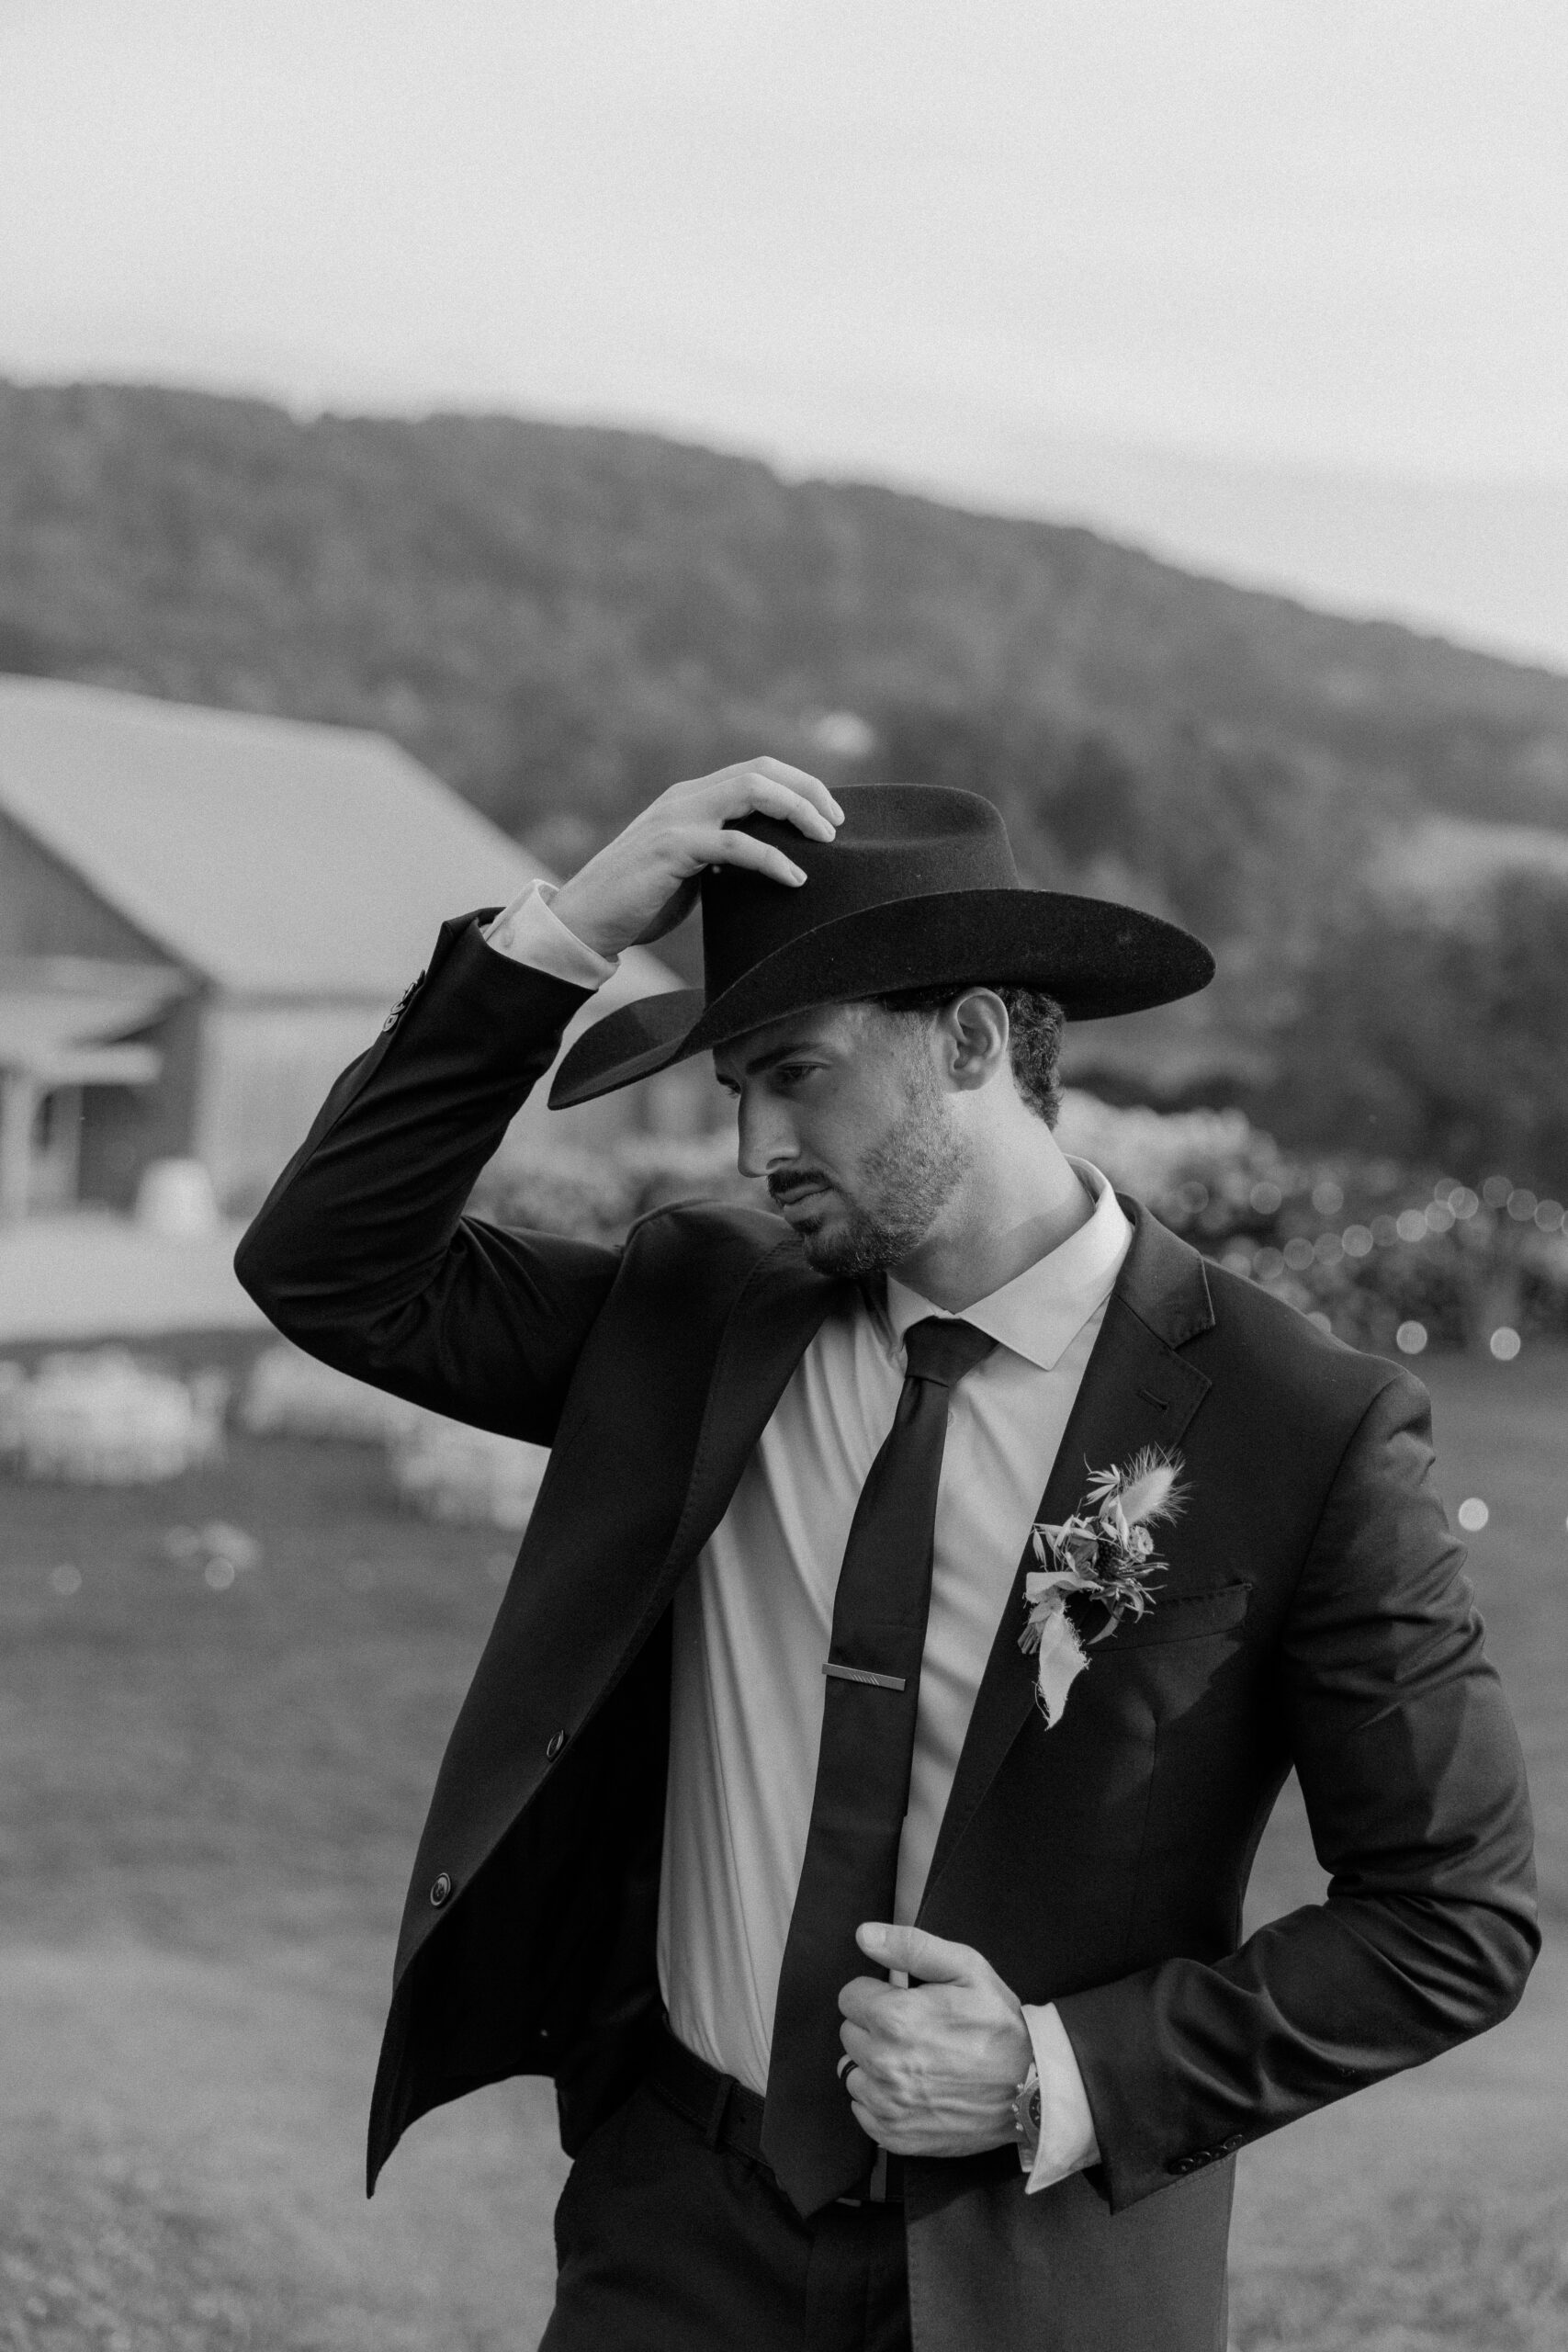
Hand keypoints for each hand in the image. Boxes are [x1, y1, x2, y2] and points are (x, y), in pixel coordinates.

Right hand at [548, 758, 843, 957]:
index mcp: (691, 798)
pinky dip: (772, 859)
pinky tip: (795, 878)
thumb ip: (720, 857)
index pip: (755, 771)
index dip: (797, 785)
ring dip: (797, 811)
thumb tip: (766, 866)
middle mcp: (686, 798)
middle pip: (761, 771)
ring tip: (826, 842)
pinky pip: (736, 845)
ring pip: (752, 792)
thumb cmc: (639, 902)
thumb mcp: (688, 870)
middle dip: (807, 792)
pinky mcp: (673, 849)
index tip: (828, 815)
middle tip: (836, 825)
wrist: (585, 920)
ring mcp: (678, 819)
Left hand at [837, 1922, 1032, 2160]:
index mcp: (896, 2019)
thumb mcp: (967, 1968)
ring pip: (853, 2073)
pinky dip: (880, 2100)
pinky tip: (913, 2090)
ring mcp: (888, 2105)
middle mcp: (884, 2064)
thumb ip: (910, 1946)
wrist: (1032, 2088)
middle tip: (914, 2031)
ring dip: (874, 2065)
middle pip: (849, 2034)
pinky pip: (863, 2111)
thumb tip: (865, 1935)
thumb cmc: (1000, 2025)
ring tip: (914, 2062)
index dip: (877, 1994)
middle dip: (875, 2027)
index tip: (902, 2001)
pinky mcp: (895, 2136)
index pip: (850, 1997)